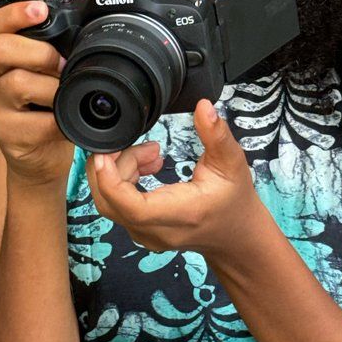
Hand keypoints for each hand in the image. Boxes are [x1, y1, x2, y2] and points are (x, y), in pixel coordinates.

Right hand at [0, 0, 87, 185]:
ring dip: (51, 88)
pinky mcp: (5, 135)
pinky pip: (33, 123)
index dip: (15, 13)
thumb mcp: (54, 67)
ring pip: (16, 84)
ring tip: (66, 93)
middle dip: (38, 52)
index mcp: (0, 53)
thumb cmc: (48, 102)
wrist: (41, 154)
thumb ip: (62, 34)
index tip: (40, 9)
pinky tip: (65, 120)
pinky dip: (56, 121)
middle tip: (63, 64)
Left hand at [85, 99, 262, 258]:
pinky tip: (144, 166)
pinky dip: (122, 182)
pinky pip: (117, 207)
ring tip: (149, 153)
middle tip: (139, 144)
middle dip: (114, 167)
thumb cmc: (233, 199)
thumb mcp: (231, 161)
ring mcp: (147, 235)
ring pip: (110, 204)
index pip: (132, 207)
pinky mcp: (141, 230)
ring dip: (119, 172)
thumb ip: (216, 133)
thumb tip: (204, 107)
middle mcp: (159, 230)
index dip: (111, 180)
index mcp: (181, 213)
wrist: (235, 234)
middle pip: (111, 202)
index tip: (106, 154)